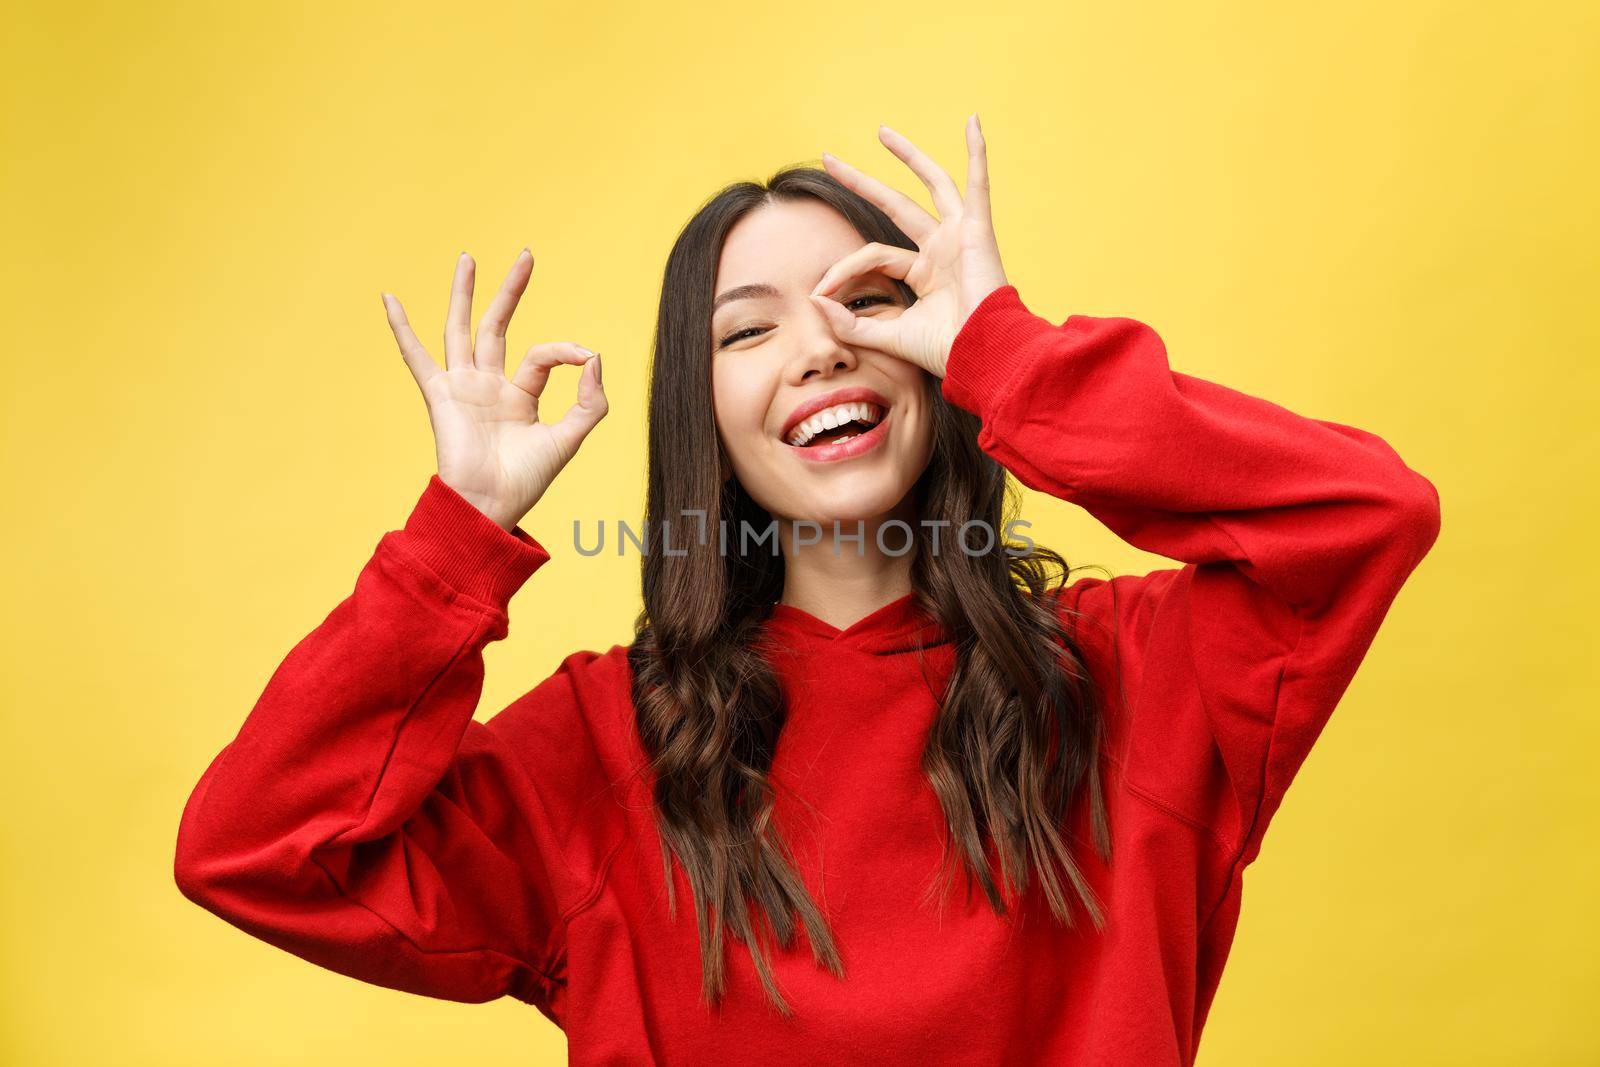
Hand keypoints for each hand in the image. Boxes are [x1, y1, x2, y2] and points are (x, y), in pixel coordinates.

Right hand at [382, 250, 607, 531]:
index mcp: (519, 396)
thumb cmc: (526, 481)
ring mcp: (463, 387)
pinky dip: (402, 329)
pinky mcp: (441, 394)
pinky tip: (390, 300)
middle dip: (510, 291)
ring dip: (464, 293)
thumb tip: (594, 358)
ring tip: (468, 258)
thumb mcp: (569, 438)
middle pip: (497, 326)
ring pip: (462, 329)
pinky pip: (416, 357)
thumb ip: (589, 402)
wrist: (491, 505)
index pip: (541, 356)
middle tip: (526, 255)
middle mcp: (489, 386)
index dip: (565, 351)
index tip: (585, 357)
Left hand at [808, 114, 1008, 377]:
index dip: (842, 271)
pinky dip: (977, 152)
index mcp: (925, 274)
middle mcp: (941, 249)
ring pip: (932, 183)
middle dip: (862, 182)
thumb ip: (850, 324)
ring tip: (882, 133)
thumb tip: (814, 303)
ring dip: (908, 156)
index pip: (872, 256)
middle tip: (831, 160)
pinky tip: (972, 122)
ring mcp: (960, 236)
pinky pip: (978, 184)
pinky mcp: (977, 230)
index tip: (817, 294)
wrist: (983, 356)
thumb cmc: (945, 351)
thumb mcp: (887, 336)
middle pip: (895, 205)